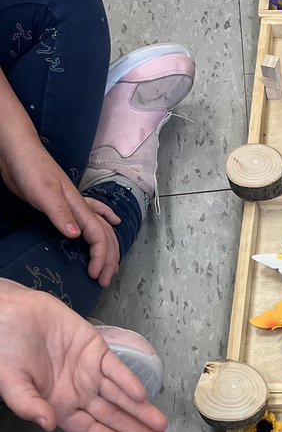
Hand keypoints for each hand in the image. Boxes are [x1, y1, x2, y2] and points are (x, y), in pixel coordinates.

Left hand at [0, 139, 120, 286]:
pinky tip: (113, 222)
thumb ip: (60, 213)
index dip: (101, 258)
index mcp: (79, 208)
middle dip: (109, 259)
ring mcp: (75, 205)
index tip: (94, 275)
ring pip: (102, 229)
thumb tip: (77, 236)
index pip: (99, 237)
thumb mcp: (44, 193)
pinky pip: (94, 213)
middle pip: (106, 236)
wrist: (18, 151)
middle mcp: (82, 208)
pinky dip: (106, 219)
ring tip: (110, 265)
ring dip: (109, 247)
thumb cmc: (30, 169)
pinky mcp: (66, 204)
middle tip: (104, 280)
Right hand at [0, 280, 167, 431]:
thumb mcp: (11, 382)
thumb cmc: (4, 349)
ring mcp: (89, 370)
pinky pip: (116, 368)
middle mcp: (78, 391)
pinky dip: (128, 381)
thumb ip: (28, 405)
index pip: (89, 428)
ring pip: (120, 394)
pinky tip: (141, 395)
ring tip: (160, 422)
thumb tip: (48, 425)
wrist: (8, 312)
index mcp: (58, 404)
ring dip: (140, 408)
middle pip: (112, 414)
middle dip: (135, 427)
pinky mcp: (96, 349)